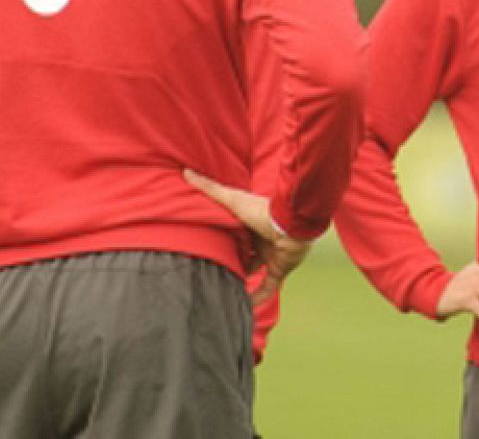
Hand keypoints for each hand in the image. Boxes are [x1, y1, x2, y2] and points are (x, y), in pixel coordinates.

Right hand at [184, 169, 311, 304]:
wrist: (292, 225)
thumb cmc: (262, 210)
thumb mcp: (232, 199)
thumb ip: (210, 188)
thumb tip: (187, 172)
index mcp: (249, 225)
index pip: (233, 235)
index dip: (221, 242)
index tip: (204, 249)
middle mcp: (260, 241)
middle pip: (243, 255)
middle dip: (230, 263)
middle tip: (211, 273)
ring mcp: (271, 256)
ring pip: (254, 272)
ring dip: (242, 281)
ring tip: (223, 290)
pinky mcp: (280, 270)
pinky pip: (268, 288)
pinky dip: (258, 297)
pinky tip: (245, 306)